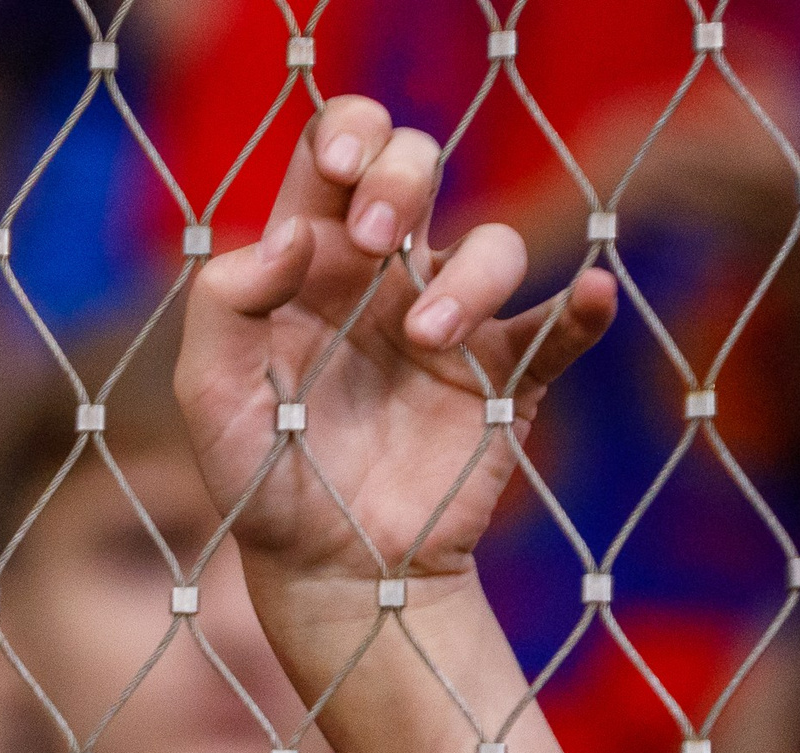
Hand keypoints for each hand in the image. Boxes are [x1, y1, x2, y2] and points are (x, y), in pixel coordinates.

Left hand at [177, 96, 617, 604]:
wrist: (328, 571)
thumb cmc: (260, 481)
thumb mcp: (210, 398)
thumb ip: (223, 307)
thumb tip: (295, 234)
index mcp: (310, 267)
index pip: (336, 155)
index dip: (347, 134)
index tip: (340, 173)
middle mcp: (382, 281)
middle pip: (416, 166)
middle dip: (404, 174)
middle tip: (381, 238)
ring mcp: (450, 325)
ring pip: (489, 244)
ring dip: (468, 275)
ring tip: (423, 339)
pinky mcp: (503, 380)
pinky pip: (560, 327)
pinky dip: (583, 308)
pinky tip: (589, 298)